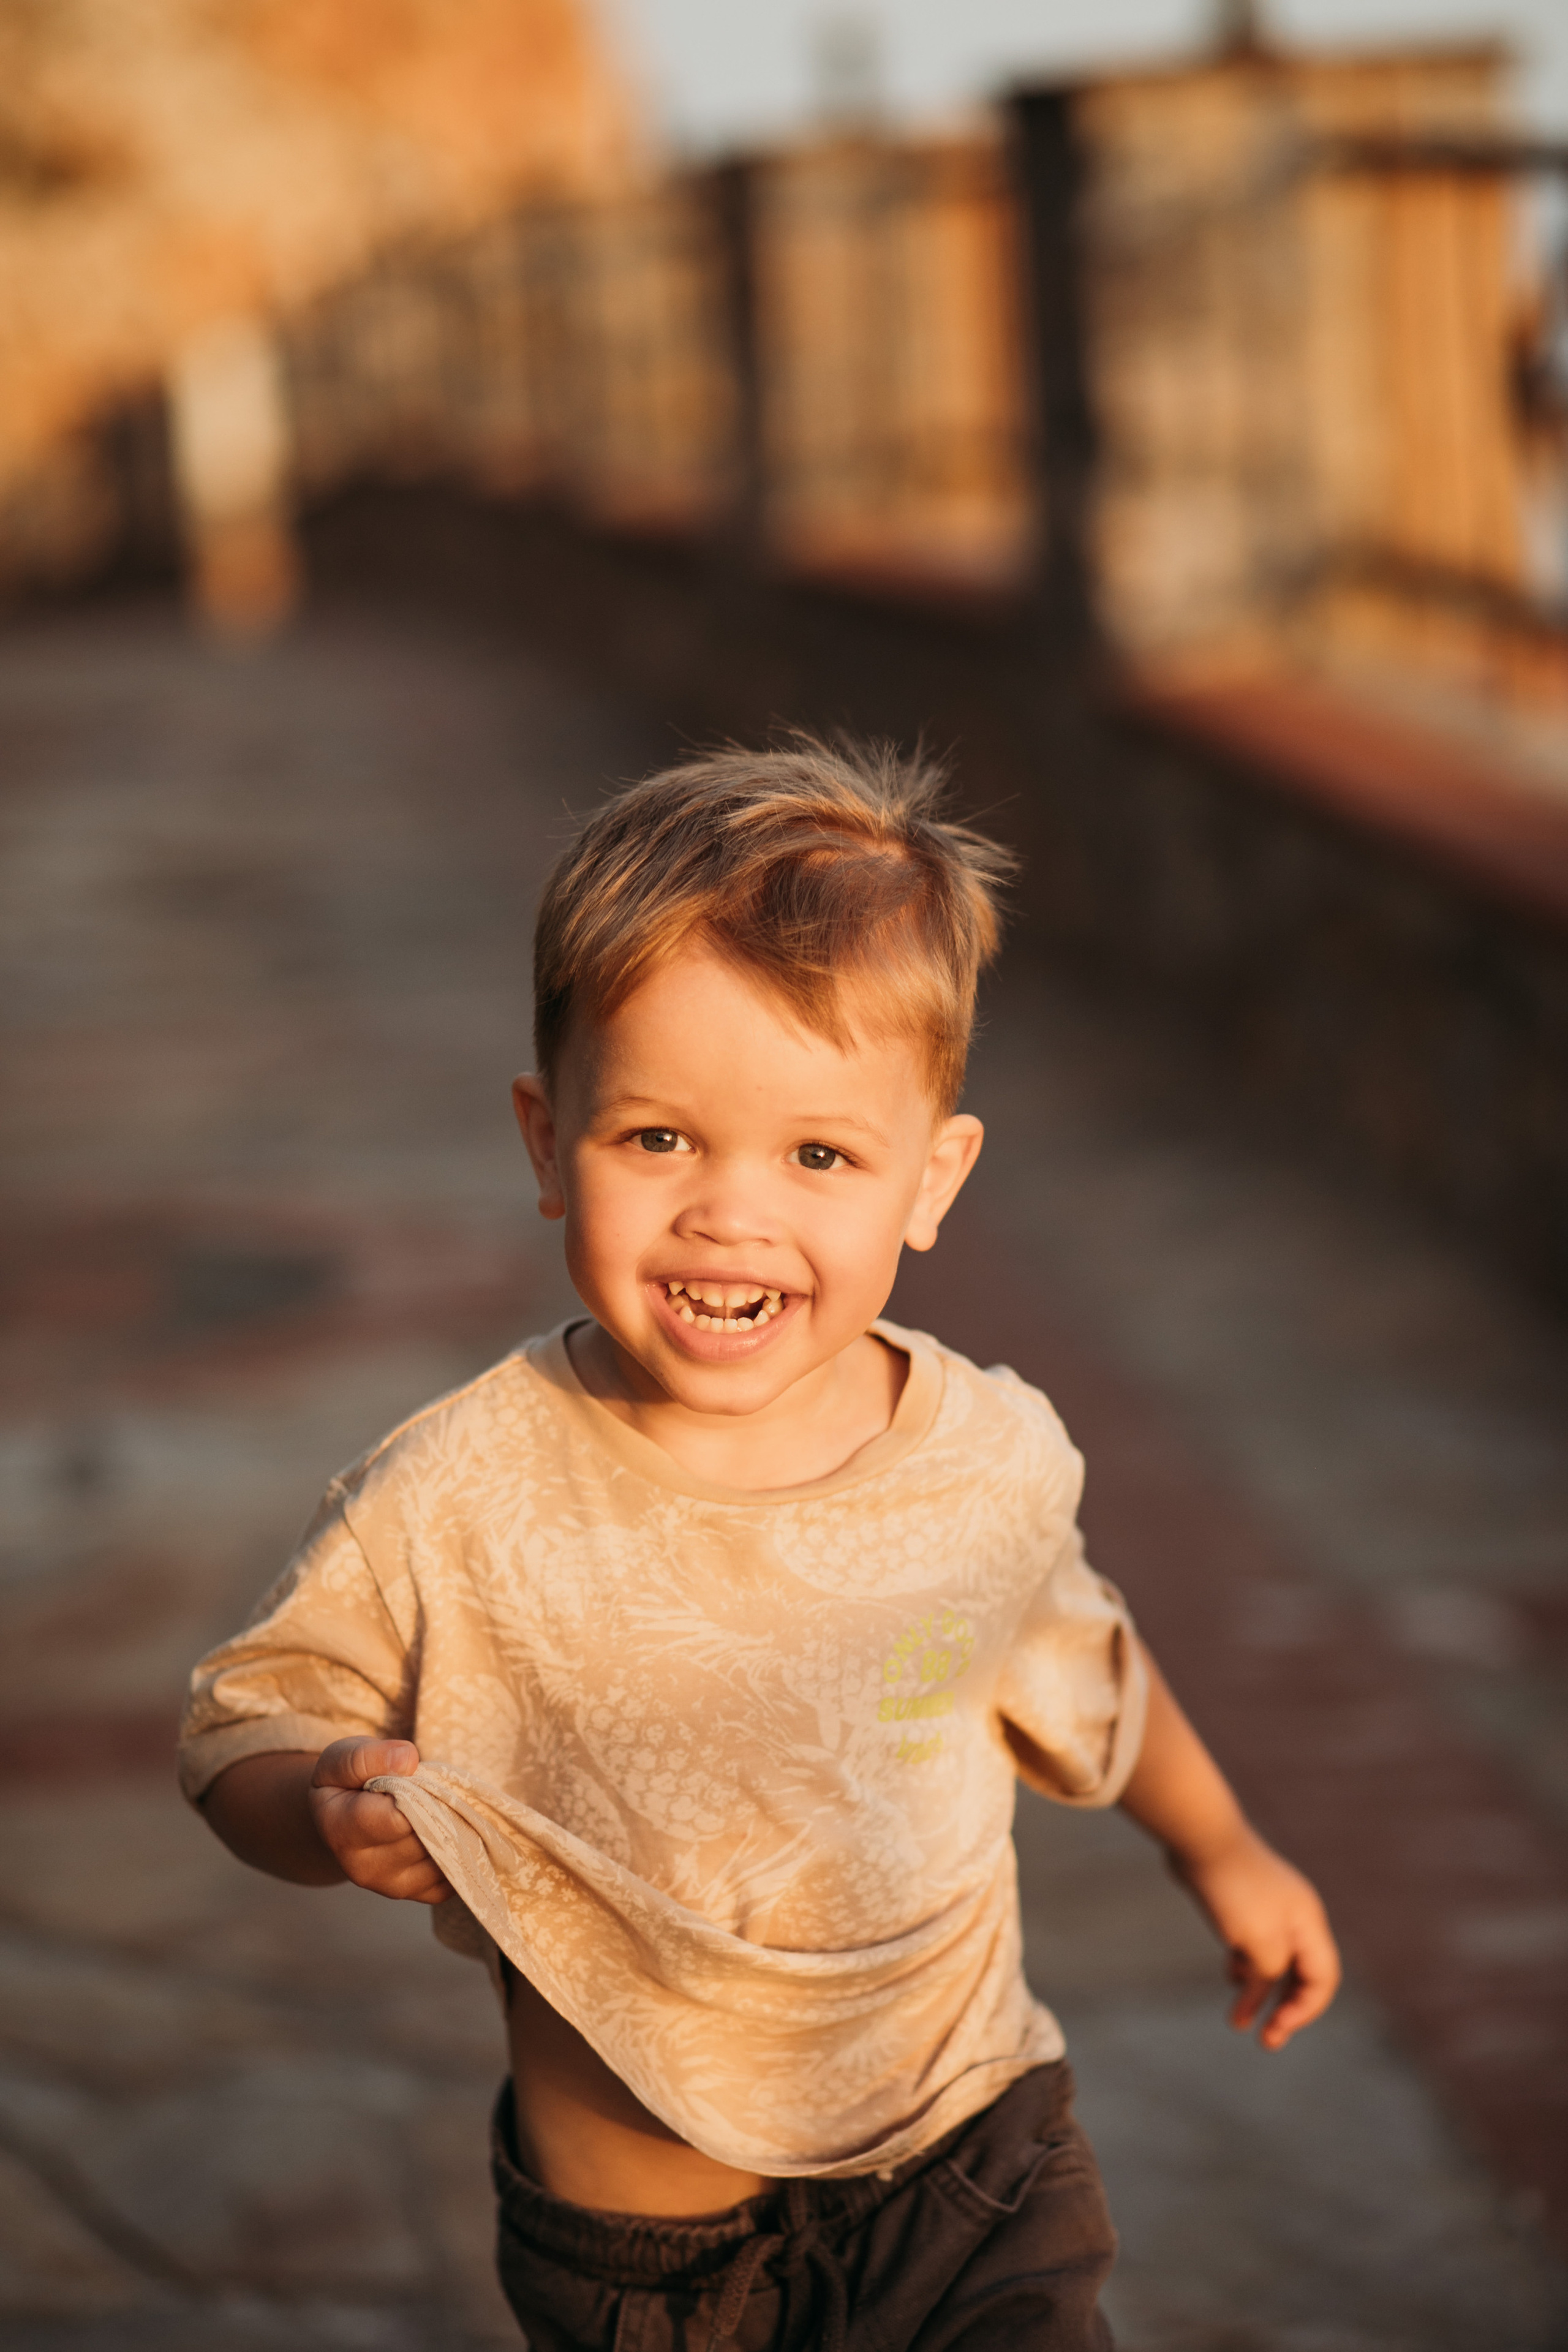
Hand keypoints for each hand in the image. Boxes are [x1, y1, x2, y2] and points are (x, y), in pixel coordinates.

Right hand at [308, 1737, 452, 1905]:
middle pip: (425, 1836)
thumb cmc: (344, 1784)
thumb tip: (407, 1760)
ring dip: (452, 1825)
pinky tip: (446, 1827)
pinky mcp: (421, 1894)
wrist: (344, 1822)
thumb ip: (367, 1757)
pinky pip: (457, 1872)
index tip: (417, 1773)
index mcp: (341, 1832)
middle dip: (437, 1806)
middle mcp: (365, 1869)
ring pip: (445, 1855)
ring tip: (437, 1804)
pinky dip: (461, 1848)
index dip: (417, 1793)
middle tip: (431, 1786)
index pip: (396, 1819)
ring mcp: (394, 1887)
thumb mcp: (342, 1758)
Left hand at [1172, 1824, 1339, 2049]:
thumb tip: (1262, 1984)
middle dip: (1286, 2010)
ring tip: (1237, 2022)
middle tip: (1267, 2041)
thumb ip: (1271, 1973)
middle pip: (1301, 1974)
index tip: (1277, 2030)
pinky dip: (1244, 1967)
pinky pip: (1252, 1945)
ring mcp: (1269, 1908)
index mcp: (1308, 1923)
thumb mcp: (1259, 1943)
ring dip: (1258, 1994)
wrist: (1200, 1837)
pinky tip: (1230, 1977)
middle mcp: (1295, 1916)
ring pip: (1272, 1962)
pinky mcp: (1243, 1903)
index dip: (1305, 2011)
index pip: (1323, 1979)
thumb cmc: (1233, 1889)